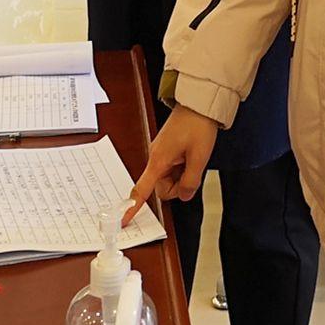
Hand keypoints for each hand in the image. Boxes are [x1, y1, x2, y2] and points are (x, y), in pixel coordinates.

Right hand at [125, 105, 219, 223]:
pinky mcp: (166, 149)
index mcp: (159, 160)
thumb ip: (191, 181)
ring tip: (193, 158)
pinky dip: (181, 168)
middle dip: (177, 187)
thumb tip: (184, 196)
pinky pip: (171, 168)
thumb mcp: (199, 158)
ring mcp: (160, 152)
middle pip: (161, 187)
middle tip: (193, 171)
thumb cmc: (197, 125)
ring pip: (168, 178)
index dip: (133, 207)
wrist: (198, 103)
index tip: (124, 220)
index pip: (142, 189)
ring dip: (181, 176)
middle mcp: (155, 157)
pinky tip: (190, 155)